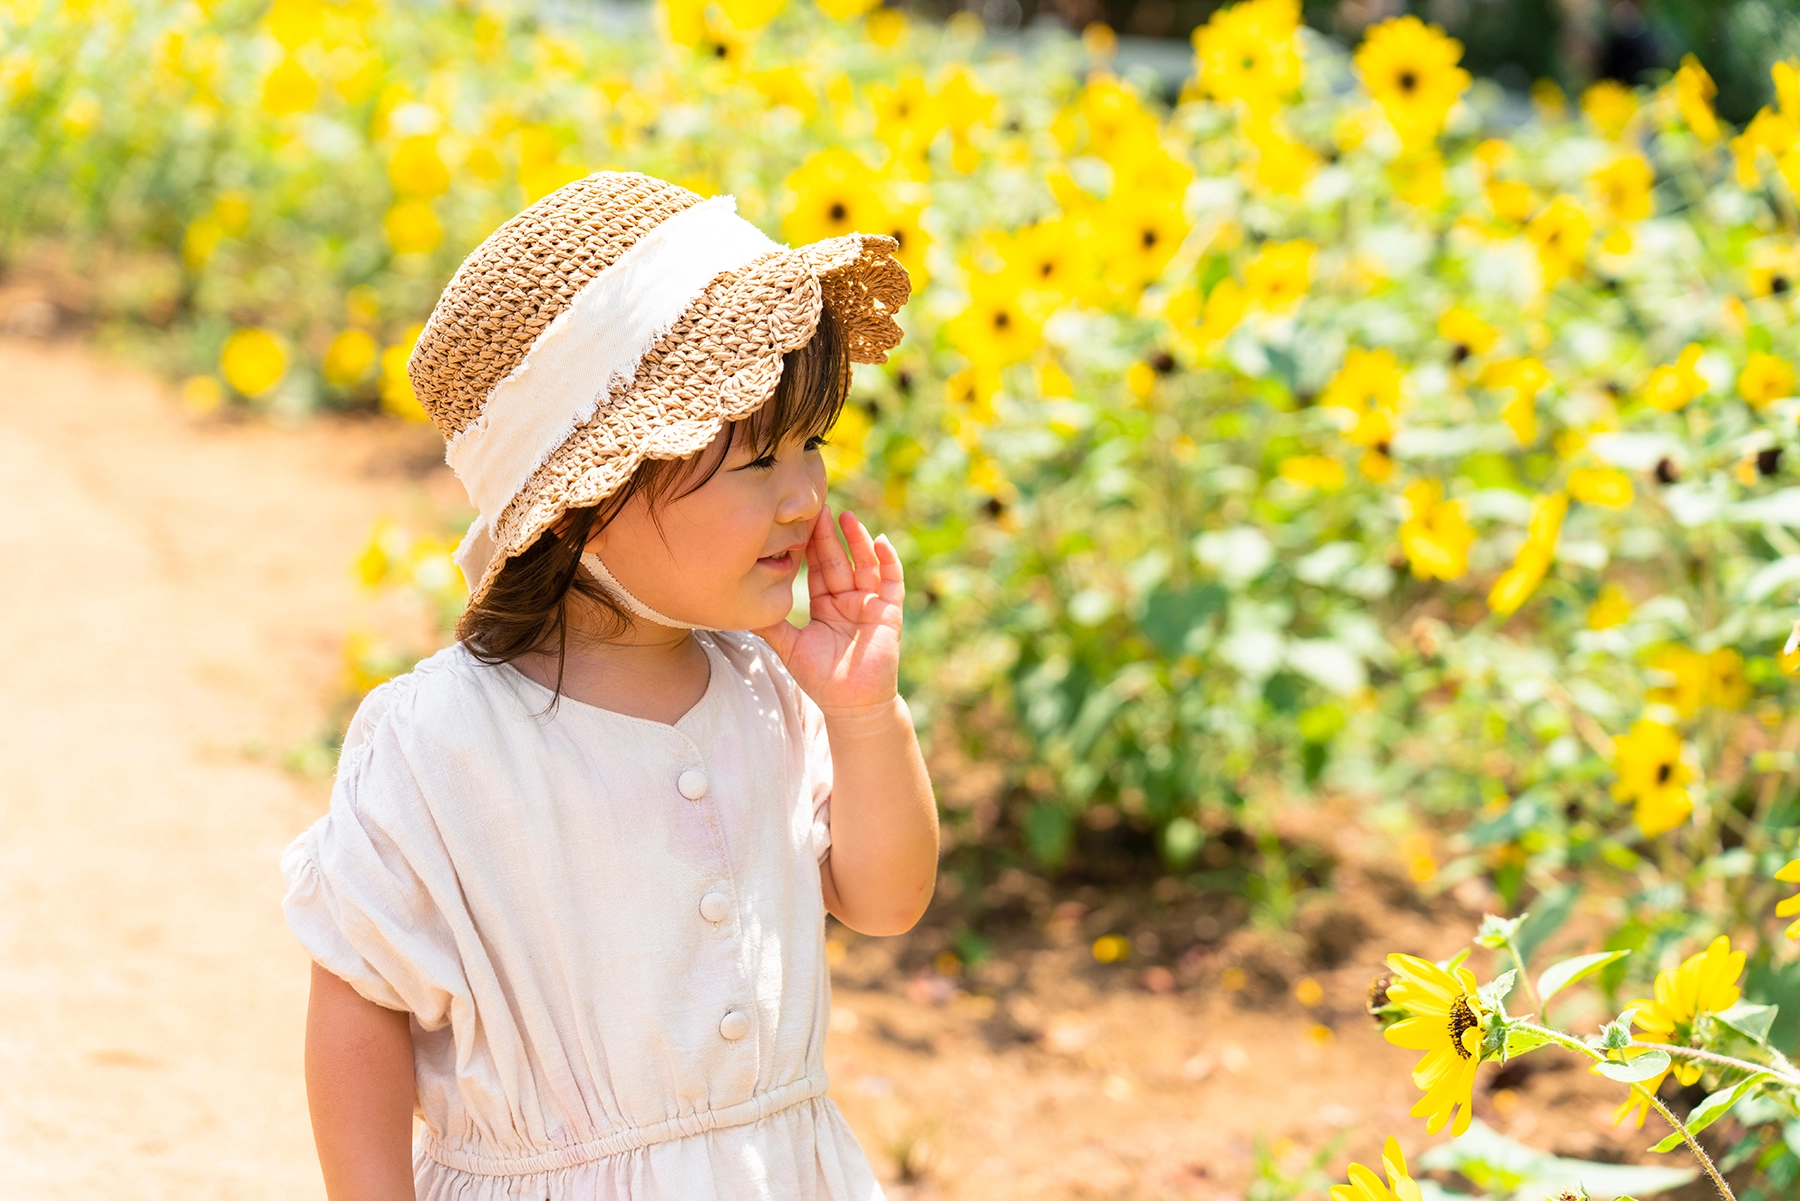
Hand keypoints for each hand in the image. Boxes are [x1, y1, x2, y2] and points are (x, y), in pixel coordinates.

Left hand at [751, 505, 902, 715]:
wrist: (851, 704)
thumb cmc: (821, 678)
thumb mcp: (789, 647)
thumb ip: (768, 625)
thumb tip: (736, 608)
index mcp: (825, 604)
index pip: (816, 567)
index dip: (809, 545)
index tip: (798, 521)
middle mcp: (848, 599)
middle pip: (838, 560)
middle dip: (829, 535)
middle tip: (819, 507)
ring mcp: (870, 602)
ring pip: (864, 563)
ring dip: (857, 540)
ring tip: (847, 518)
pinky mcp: (889, 610)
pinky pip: (891, 580)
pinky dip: (888, 560)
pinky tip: (879, 541)